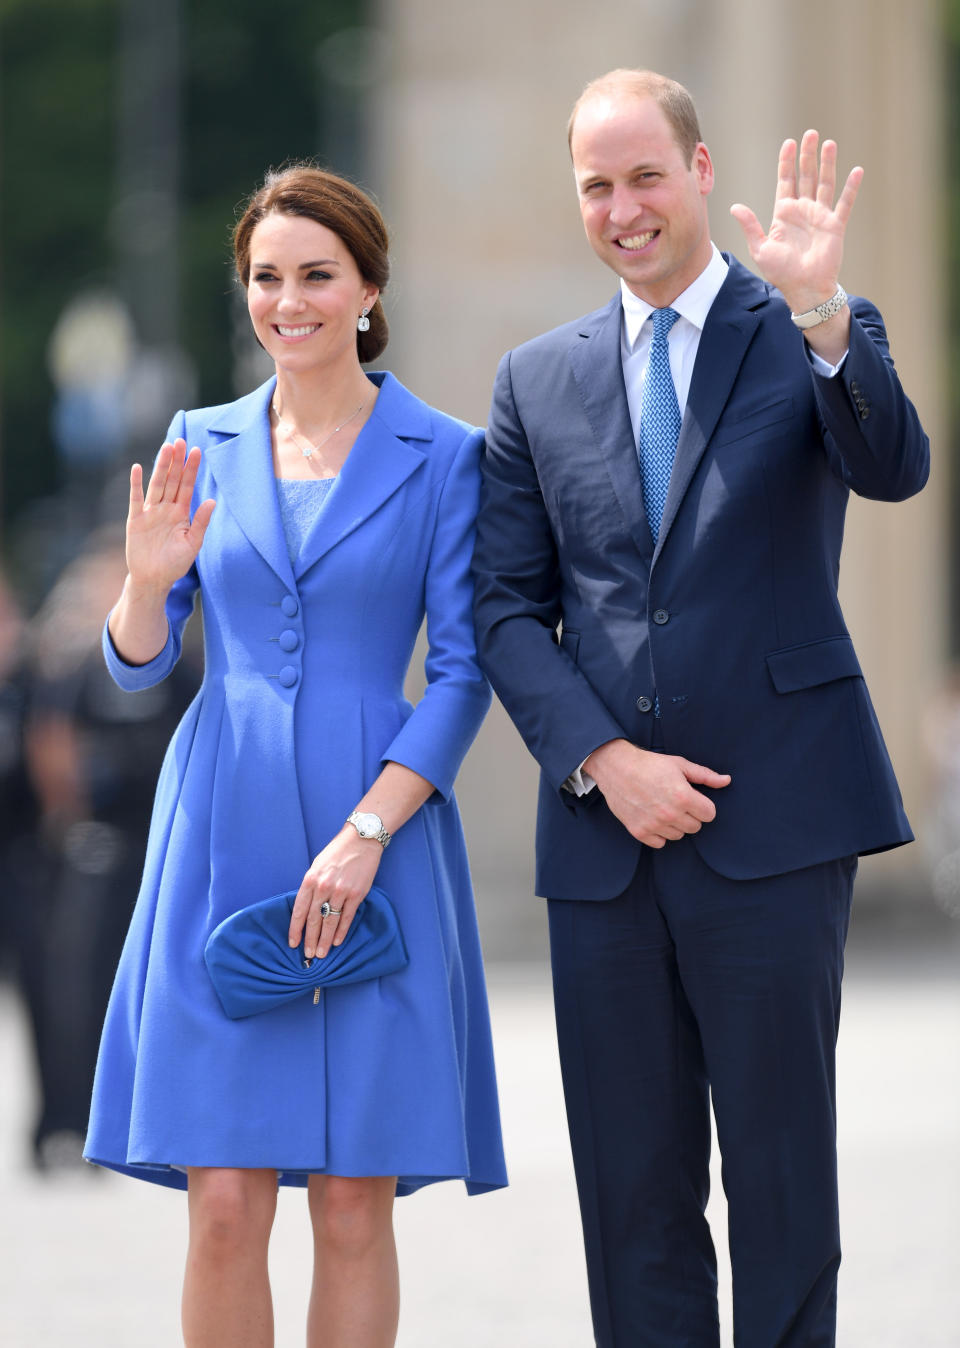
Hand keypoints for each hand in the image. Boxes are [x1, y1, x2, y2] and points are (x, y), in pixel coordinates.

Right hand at [125, 439, 214, 593]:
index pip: (187, 486)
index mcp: (181, 512)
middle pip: (172, 480)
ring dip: (161, 466)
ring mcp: (150, 512)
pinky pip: (136, 498)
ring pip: (157, 484)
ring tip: (167, 448)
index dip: (192, 469)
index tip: (197, 451)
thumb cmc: (175, 563)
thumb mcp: (193, 543)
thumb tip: (212, 501)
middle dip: (177, 461)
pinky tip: (138, 468)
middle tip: (181, 440)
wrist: (154, 579)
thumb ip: (201, 522)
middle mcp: (166, 508)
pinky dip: (136, 484)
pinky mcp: (136, 519)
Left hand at [289, 826, 383, 960]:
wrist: (361, 839)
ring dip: (325, 940)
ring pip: (330, 922)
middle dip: (310, 939)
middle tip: (307, 955)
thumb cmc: (337, 852)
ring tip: (321, 954)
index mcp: (310, 879)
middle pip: (314, 920)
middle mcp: (324, 887)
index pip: (300, 910)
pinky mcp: (356, 894)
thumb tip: (307, 907)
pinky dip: (341, 931)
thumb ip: (311, 886)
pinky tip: (337, 941)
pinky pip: (347, 917)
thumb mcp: (317, 866)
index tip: (293, 943)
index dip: (296, 929)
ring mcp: (341, 891)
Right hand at [584, 738, 730, 847]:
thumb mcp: (680, 765)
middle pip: (695, 827)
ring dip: (675, 824)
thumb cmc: (649, 764)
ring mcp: (654, 824)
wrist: (616, 768)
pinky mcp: (639, 832)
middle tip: (677, 802)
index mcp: (683, 796)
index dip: (703, 805)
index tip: (693, 798)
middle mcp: (670, 814)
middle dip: (690, 815)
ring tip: (664, 808)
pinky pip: (661, 842)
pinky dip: (659, 833)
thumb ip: (705, 775)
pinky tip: (654, 817)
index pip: (709, 814)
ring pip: (679, 836)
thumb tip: (726, 781)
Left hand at [729, 130, 862, 315]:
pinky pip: (844, 204)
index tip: (789, 143)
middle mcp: (803, 211)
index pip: (785, 181)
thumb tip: (735, 207)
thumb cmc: (780, 273)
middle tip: (810, 134)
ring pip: (824, 183)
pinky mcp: (835, 226)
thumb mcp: (760, 249)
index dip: (786, 162)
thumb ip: (750, 226)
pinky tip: (856, 170)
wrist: (803, 290)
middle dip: (807, 155)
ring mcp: (820, 217)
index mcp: (784, 214)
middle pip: (805, 176)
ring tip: (829, 143)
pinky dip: (851, 188)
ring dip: (827, 164)